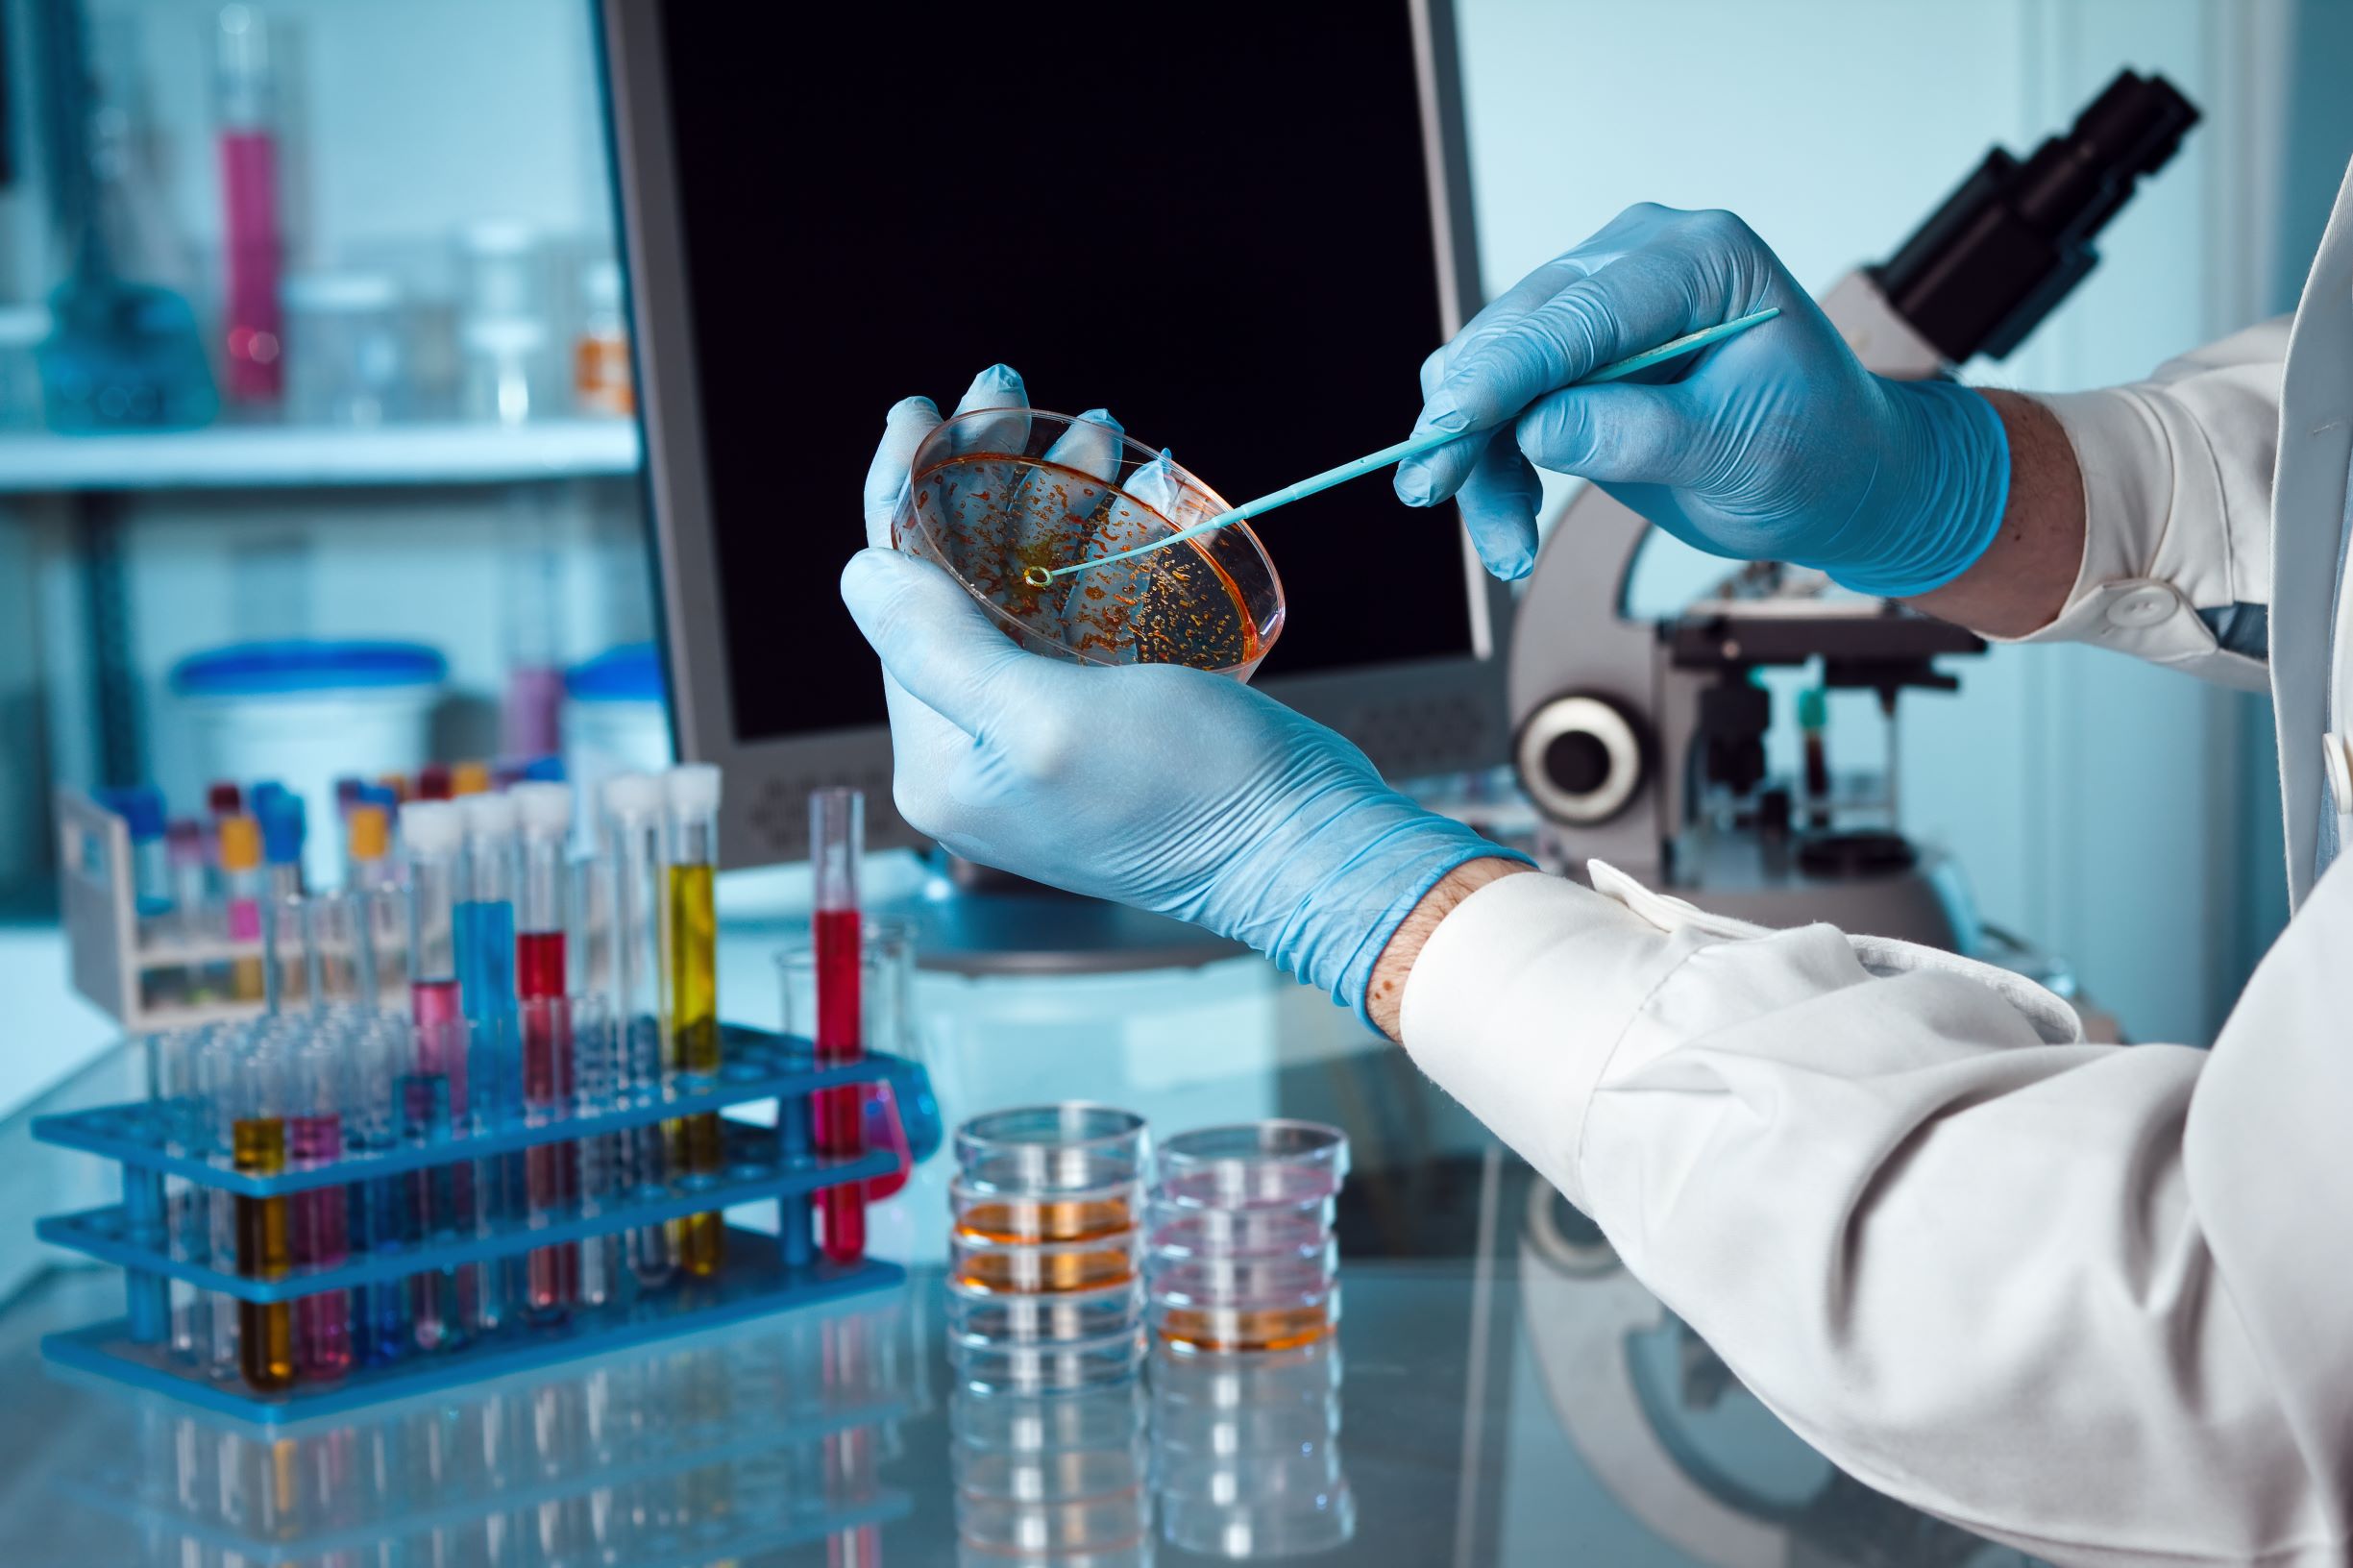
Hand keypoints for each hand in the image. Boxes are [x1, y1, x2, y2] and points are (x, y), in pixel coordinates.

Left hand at [847, 365, 1519, 1017]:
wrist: (1311, 848)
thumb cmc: (1190, 792)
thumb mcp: (1048, 720)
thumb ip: (941, 650)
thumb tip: (857, 573)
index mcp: (942, 761)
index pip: (898, 601)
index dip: (902, 494)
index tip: (917, 409)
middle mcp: (978, 751)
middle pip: (957, 583)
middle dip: (986, 479)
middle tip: (1011, 390)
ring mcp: (1041, 735)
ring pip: (1022, 586)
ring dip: (1052, 498)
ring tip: (1093, 428)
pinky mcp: (1105, 720)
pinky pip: (1080, 612)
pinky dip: (1098, 546)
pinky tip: (1126, 489)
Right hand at [1393, 204, 2009, 596]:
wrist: (1840, 473)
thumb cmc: (1817, 455)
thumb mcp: (1744, 455)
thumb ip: (1642, 435)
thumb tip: (1538, 427)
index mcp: (1703, 259)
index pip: (1581, 312)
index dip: (1506, 372)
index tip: (1447, 427)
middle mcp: (1640, 258)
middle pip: (1518, 329)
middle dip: (1470, 420)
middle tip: (1434, 493)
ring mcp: (1601, 297)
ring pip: (1490, 366)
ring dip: (1478, 455)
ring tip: (1504, 542)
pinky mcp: (1575, 348)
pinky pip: (1501, 398)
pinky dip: (1491, 461)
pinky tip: (1511, 522)